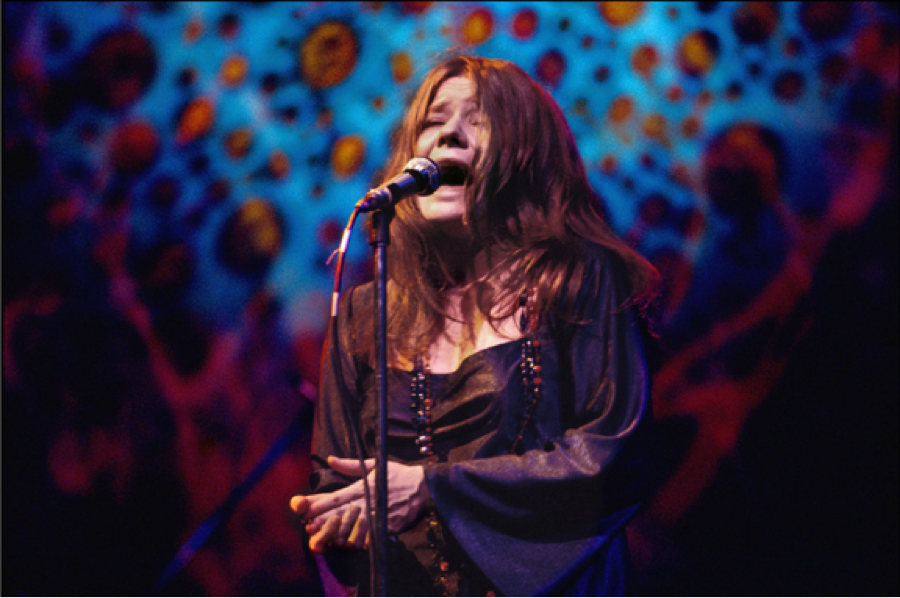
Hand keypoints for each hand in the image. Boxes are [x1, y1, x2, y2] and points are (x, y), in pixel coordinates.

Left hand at [290, 456, 426, 552]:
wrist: (426, 487)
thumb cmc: (399, 474)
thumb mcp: (375, 465)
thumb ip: (350, 465)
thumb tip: (329, 459)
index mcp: (364, 485)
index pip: (338, 496)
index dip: (321, 504)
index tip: (306, 510)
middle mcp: (370, 500)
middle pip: (342, 512)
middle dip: (325, 520)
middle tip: (309, 527)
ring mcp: (380, 514)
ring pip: (355, 526)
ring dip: (340, 532)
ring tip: (325, 538)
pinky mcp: (390, 525)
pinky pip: (373, 535)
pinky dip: (362, 541)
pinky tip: (351, 546)